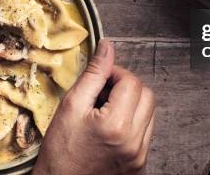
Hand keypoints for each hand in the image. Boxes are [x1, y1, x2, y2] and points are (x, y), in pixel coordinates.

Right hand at [35, 39, 155, 174]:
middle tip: (104, 93)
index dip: (116, 74)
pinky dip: (133, 124)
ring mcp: (139, 156)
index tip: (101, 79)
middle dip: (127, 87)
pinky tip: (111, 129)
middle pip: (147, 96)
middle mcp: (134, 142)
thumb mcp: (71, 106)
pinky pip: (146, 133)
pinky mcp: (140, 165)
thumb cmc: (60, 152)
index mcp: (117, 125)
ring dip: (132, 105)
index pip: (132, 82)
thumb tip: (107, 46)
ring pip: (149, 114)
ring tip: (106, 112)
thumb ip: (93, 74)